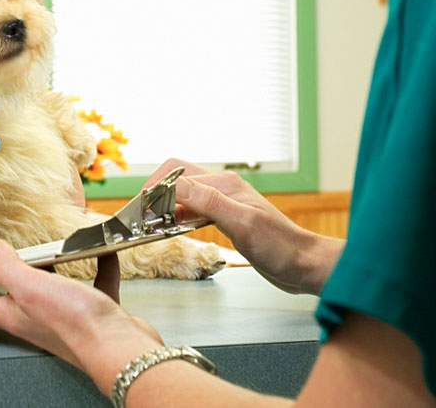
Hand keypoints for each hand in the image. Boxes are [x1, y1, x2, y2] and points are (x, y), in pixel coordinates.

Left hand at [0, 240, 163, 395]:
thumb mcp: (30, 286)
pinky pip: (92, 283)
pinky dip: (96, 265)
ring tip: (50, 244)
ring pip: (51, 287)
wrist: (122, 349)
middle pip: (9, 295)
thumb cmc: (76, 325)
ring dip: (50, 266)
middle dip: (0, 273)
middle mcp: (34, 317)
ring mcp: (65, 316)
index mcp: (12, 314)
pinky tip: (101, 250)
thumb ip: (6, 266)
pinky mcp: (94, 312)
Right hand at [146, 158, 342, 293]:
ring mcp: (223, 202)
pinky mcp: (224, 218)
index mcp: (224, 184)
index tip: (138, 210)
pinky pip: (192, 210)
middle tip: (139, 216)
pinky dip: (176, 217)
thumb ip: (208, 201)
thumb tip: (174, 186)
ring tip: (149, 225)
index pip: (177, 176)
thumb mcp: (241, 223)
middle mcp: (221, 188)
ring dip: (164, 206)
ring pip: (182, 195)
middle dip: (154, 193)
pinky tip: (170, 230)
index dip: (154, 190)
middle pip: (176, 178)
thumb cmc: (279, 246)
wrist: (303, 265)